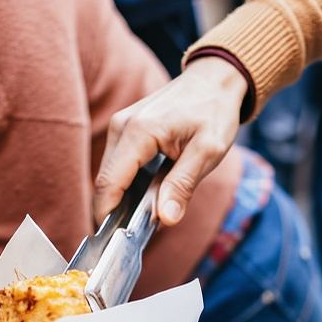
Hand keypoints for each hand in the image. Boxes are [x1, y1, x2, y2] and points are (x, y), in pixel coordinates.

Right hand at [94, 56, 246, 227]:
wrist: (215, 80)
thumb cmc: (214, 111)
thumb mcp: (208, 152)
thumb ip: (183, 185)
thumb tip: (164, 218)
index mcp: (139, 132)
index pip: (110, 183)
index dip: (107, 216)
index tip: (114, 242)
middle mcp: (122, 127)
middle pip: (105, 182)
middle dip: (116, 211)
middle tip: (137, 235)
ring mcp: (120, 126)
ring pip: (110, 174)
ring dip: (122, 198)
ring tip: (145, 216)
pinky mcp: (124, 128)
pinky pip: (118, 164)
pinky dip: (127, 184)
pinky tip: (147, 196)